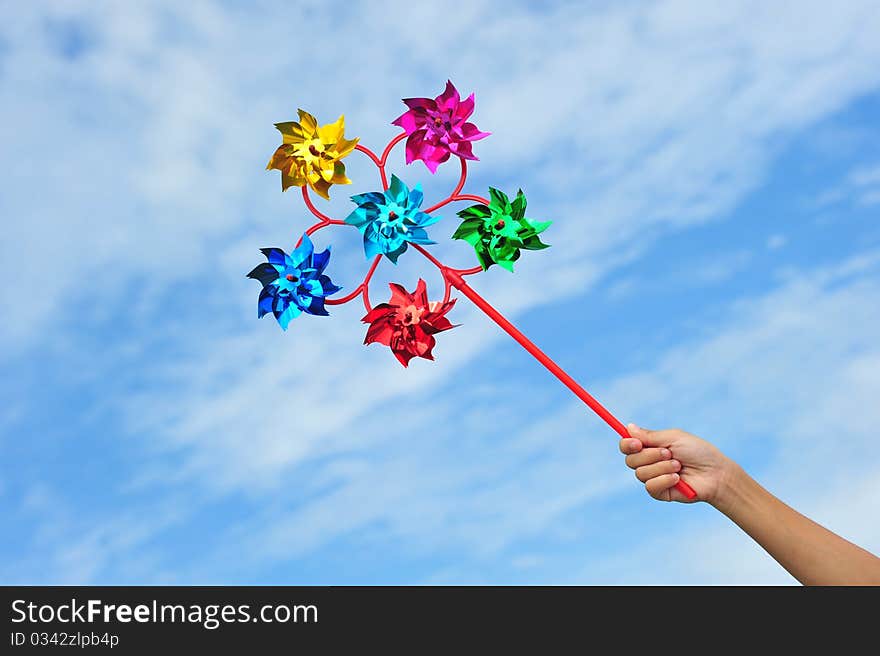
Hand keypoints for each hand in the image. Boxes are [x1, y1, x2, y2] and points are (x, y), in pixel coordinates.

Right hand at [620, 424, 735, 503]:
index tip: (637, 443)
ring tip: (678, 466)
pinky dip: (664, 480)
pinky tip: (678, 478)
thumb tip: (628, 427)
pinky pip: (650, 486)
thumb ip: (650, 436)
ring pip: (640, 473)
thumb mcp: (674, 438)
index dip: (627, 444)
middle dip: (649, 456)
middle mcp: (649, 462)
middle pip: (630, 460)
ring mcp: (654, 478)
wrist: (715, 474)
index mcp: (651, 446)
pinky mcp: (659, 492)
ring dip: (661, 467)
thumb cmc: (698, 452)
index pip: (627, 446)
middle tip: (668, 453)